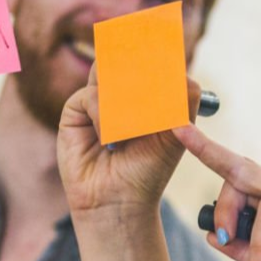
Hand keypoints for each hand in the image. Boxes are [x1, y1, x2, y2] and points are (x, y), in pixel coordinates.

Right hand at [58, 66, 201, 218]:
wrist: (121, 201)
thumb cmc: (148, 171)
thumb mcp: (176, 133)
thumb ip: (184, 98)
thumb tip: (179, 69)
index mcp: (144, 93)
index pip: (149, 59)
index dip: (158, 60)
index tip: (168, 69)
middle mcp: (119, 92)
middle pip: (127, 58)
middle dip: (142, 79)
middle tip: (151, 105)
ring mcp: (97, 99)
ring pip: (109, 72)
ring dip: (126, 99)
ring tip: (134, 129)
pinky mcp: (75, 110)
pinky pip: (92, 95)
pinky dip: (106, 117)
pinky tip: (110, 141)